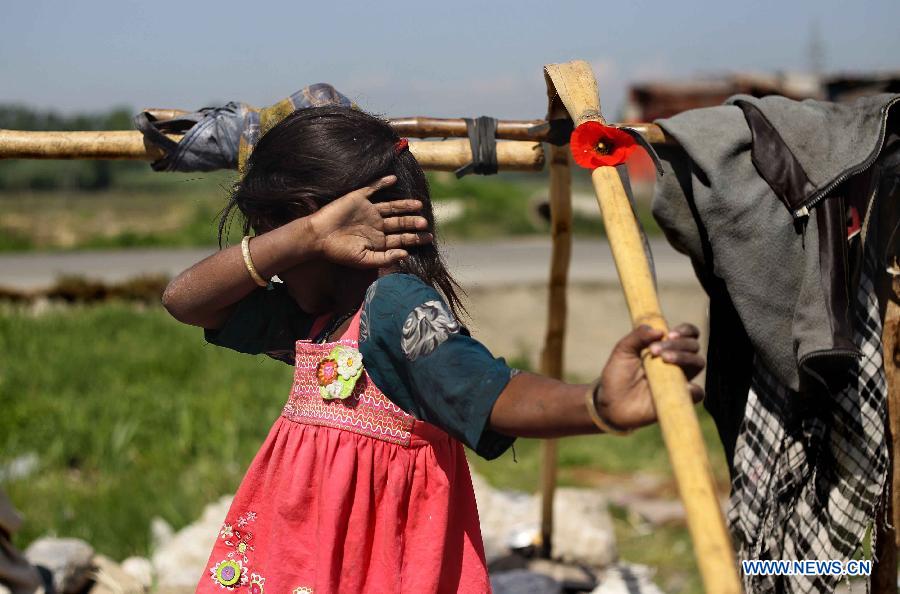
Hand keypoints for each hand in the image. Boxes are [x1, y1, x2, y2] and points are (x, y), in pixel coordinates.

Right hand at [307, 175, 432, 267]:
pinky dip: (383, 183)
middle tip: (425, 222)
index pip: (401, 238)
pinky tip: (394, 179)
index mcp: (378, 240)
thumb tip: (406, 254)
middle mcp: (376, 225)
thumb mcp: (365, 259)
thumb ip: (386, 258)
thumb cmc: (340, 252)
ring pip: (392, 206)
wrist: (319, 237)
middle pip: (400, 222)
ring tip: (419, 204)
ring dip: (405, 205)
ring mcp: (368, 211)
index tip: (429, 237)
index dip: (415, 238)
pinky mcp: (358, 199)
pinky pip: (373, 189)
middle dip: (413, 222)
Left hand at [596, 323, 704, 430]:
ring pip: (698, 363)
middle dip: (678, 344)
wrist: (611, 402)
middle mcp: (677, 362)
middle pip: (693, 346)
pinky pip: (697, 392)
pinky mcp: (680, 398)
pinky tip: (680, 384)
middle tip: (655, 350)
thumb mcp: (622, 351)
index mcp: (666, 347)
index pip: (687, 334)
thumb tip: (659, 330)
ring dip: (684, 357)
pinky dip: (693, 387)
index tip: (670, 333)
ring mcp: (679, 380)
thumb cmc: (618, 374)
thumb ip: (637, 336)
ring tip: (664, 359)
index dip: (685, 331)